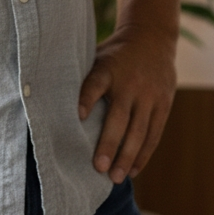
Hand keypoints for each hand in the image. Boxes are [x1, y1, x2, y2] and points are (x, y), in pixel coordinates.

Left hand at [78, 25, 176, 182]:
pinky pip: (154, 133)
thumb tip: (50, 103)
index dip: (87, 99)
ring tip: (116, 178)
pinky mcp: (163, 103)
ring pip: (139, 130)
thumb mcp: (96, 57)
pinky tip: (133, 170)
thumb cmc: (114, 54)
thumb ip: (82, 79)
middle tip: (99, 168)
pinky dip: (144, 153)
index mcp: (108, 69)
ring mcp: (149, 94)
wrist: (152, 36)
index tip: (78, 117)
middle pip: (120, 117)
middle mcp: (130, 83)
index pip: (95, 83)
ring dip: (127, 156)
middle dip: (109, 144)